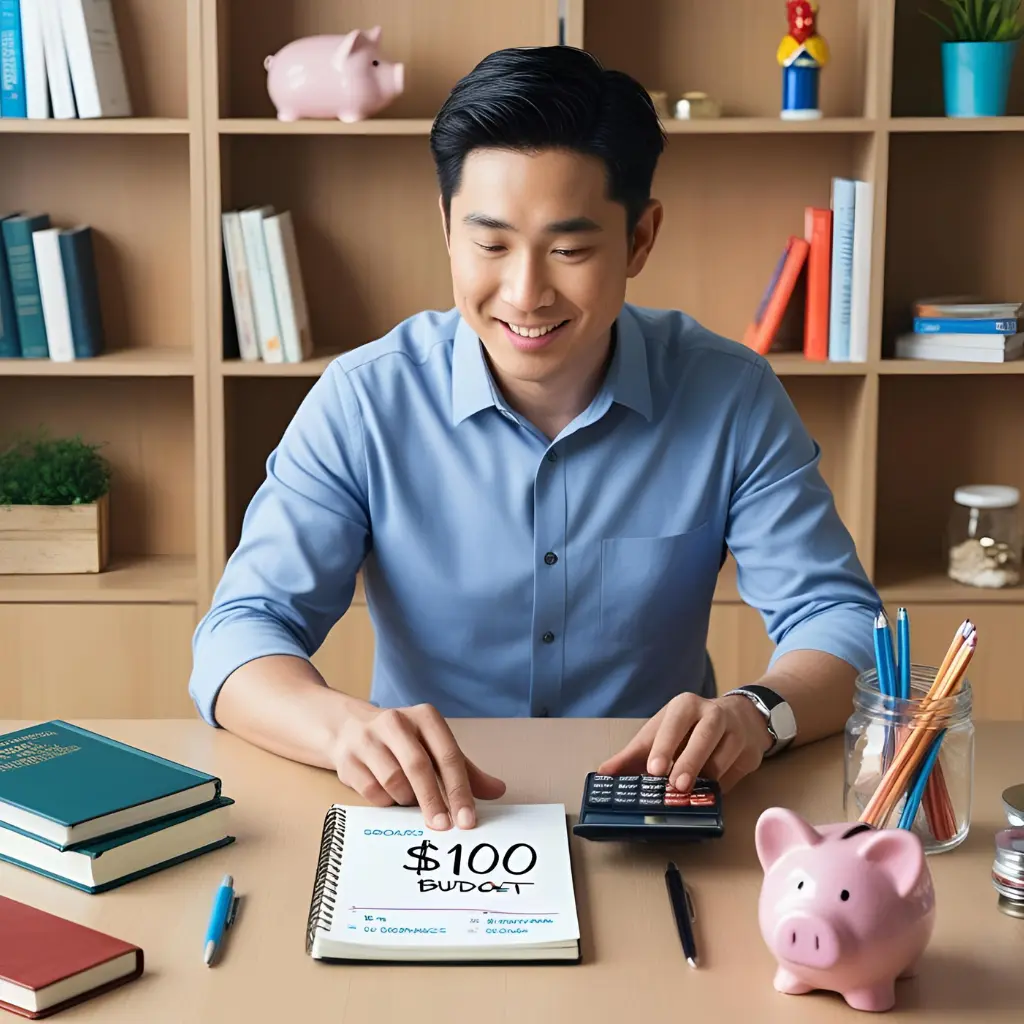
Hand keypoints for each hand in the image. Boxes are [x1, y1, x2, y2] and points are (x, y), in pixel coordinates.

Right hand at [330, 701, 505, 829]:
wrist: (348, 728)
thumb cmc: (403, 742)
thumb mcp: (434, 747)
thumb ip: (465, 770)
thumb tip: (498, 791)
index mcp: (425, 717)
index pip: (447, 755)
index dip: (459, 790)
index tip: (467, 820)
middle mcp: (396, 722)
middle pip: (418, 767)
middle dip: (433, 801)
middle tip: (443, 827)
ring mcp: (368, 739)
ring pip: (394, 782)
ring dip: (406, 800)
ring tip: (409, 799)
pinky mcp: (348, 759)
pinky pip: (372, 792)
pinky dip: (385, 801)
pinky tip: (388, 794)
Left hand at [596, 692, 773, 792]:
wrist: (740, 717)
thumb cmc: (690, 728)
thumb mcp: (660, 733)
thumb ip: (633, 754)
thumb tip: (603, 773)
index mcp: (685, 706)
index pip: (673, 724)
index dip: (663, 746)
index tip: (653, 769)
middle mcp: (712, 713)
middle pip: (703, 735)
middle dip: (688, 761)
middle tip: (674, 785)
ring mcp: (735, 731)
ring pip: (722, 755)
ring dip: (706, 776)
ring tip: (690, 792)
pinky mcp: (749, 751)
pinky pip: (734, 772)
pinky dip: (722, 784)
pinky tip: (710, 791)